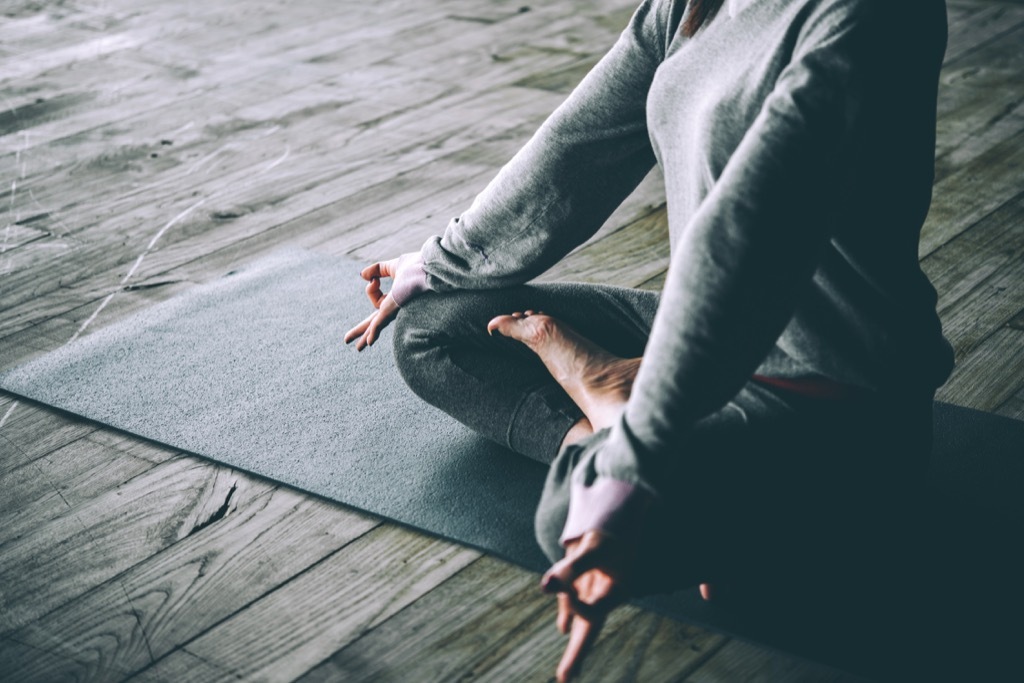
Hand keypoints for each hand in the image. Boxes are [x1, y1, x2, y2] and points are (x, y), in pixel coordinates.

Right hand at [343, 253, 417, 350]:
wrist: (428, 269)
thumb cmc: (417, 266)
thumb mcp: (393, 267)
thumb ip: (377, 270)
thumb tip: (362, 275)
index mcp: (396, 300)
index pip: (377, 302)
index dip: (370, 291)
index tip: (374, 280)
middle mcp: (395, 308)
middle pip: (375, 322)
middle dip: (362, 331)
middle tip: (351, 342)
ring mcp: (394, 311)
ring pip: (376, 326)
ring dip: (364, 336)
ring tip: (358, 348)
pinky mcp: (393, 309)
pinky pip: (380, 323)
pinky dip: (373, 332)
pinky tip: (369, 342)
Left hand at [541, 530, 631, 682]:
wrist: (627, 505)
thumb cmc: (615, 527)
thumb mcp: (594, 547)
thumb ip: (571, 569)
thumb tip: (545, 587)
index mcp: (613, 591)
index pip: (588, 615)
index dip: (570, 605)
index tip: (557, 584)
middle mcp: (605, 592)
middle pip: (589, 629)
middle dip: (577, 654)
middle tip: (566, 679)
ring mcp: (597, 584)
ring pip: (581, 614)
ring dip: (574, 635)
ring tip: (568, 665)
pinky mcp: (589, 575)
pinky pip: (576, 598)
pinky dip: (569, 611)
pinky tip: (564, 625)